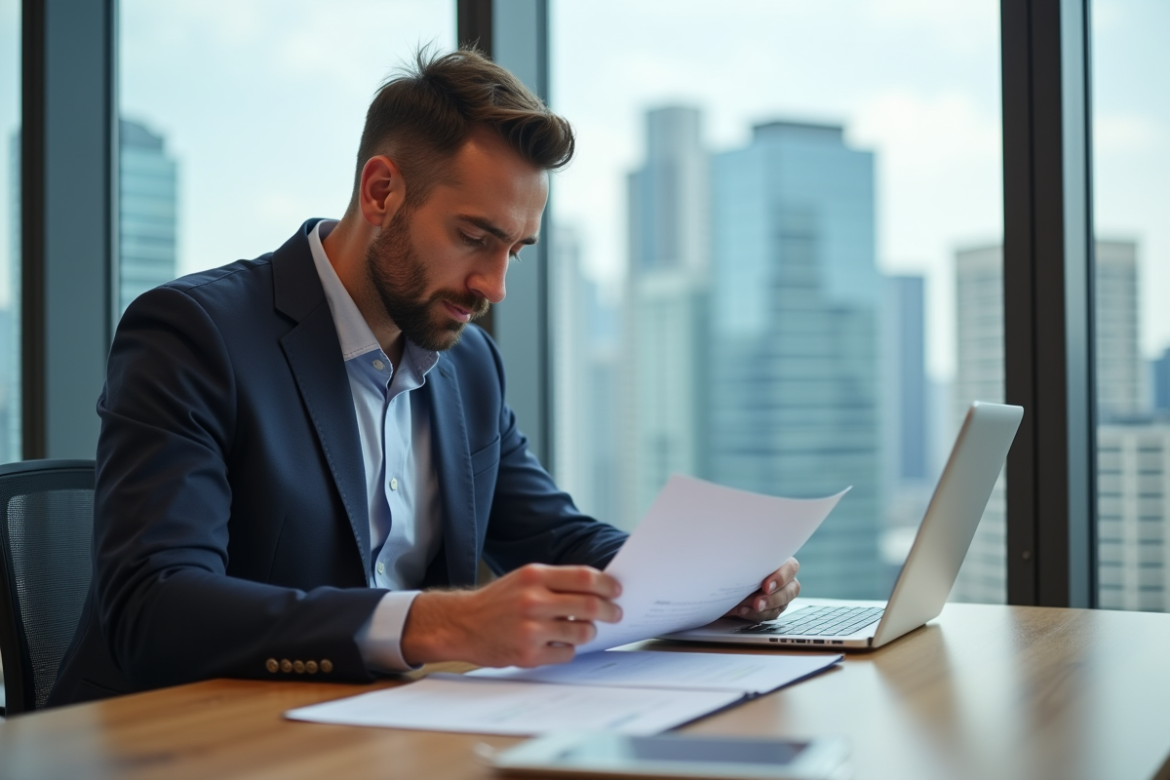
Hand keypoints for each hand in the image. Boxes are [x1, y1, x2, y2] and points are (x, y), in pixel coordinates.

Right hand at [400, 564, 622, 667]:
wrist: (462, 624)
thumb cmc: (498, 601)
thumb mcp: (524, 579)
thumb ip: (557, 581)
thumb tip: (598, 588)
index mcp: (534, 576)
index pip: (584, 577)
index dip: (607, 585)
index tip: (616, 590)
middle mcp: (533, 601)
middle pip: (589, 606)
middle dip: (610, 611)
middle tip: (616, 613)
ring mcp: (530, 629)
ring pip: (582, 633)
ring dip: (588, 632)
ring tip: (582, 630)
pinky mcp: (528, 654)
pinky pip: (566, 654)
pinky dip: (568, 649)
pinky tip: (557, 643)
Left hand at [727, 557, 799, 621]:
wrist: (733, 572)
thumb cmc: (743, 558)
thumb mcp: (747, 555)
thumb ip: (750, 557)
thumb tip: (738, 554)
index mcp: (784, 562)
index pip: (791, 568)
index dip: (780, 578)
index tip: (766, 587)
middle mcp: (787, 579)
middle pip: (790, 591)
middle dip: (772, 599)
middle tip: (757, 603)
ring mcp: (782, 595)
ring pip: (781, 605)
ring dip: (763, 609)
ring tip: (744, 609)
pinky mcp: (773, 607)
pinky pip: (769, 614)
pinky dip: (754, 614)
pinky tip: (741, 611)